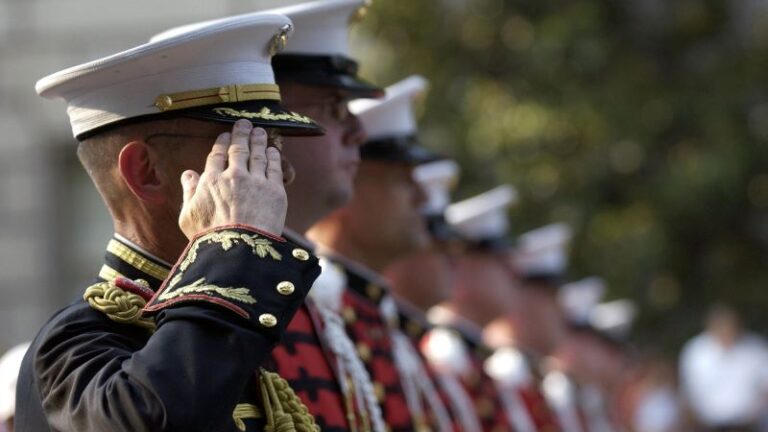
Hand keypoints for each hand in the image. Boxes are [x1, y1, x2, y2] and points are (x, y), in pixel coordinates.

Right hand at [178, 120, 286, 238]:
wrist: (238, 250)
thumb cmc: (210, 238)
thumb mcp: (188, 216)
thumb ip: (188, 192)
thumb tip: (188, 174)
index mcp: (211, 180)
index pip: (217, 155)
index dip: (222, 143)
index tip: (225, 135)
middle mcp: (233, 175)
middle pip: (238, 148)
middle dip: (241, 133)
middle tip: (245, 123)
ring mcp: (256, 181)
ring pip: (258, 154)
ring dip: (259, 140)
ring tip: (260, 131)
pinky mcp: (274, 190)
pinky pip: (274, 167)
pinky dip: (273, 156)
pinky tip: (273, 150)